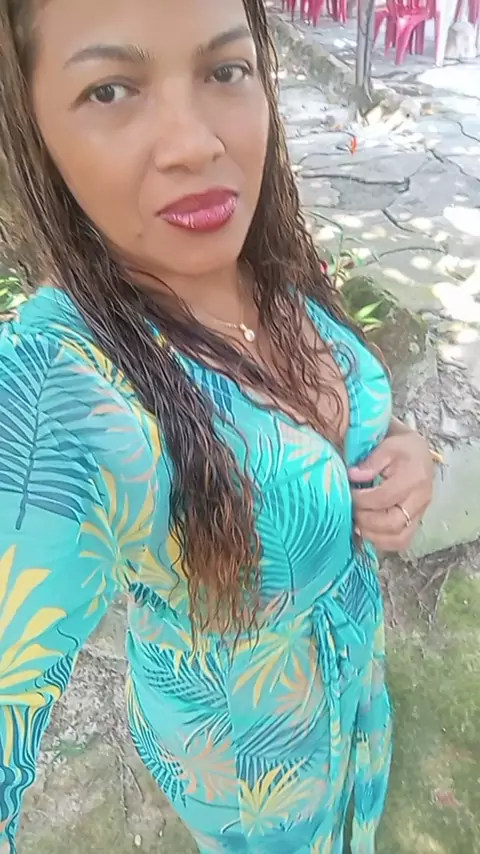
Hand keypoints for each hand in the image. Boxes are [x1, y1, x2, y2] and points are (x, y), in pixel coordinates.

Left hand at [348, 430, 433, 551]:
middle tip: (349, 510)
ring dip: (371, 534)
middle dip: (365, 520)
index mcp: (415, 476)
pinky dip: (381, 540)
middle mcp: (422, 498)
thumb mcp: (386, 444)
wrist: (415, 452)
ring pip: (398, 538)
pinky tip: (366, 529)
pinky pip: (400, 542)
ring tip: (355, 521)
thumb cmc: (398, 446)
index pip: (384, 497)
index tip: (347, 492)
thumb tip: (353, 476)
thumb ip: (371, 460)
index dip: (361, 499)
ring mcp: (421, 513)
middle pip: (392, 523)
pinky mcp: (416, 522)